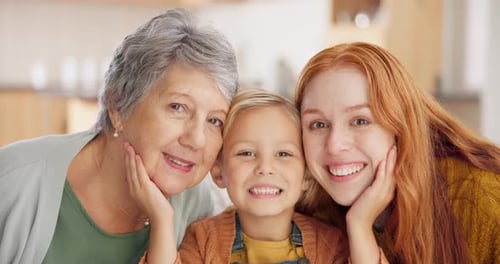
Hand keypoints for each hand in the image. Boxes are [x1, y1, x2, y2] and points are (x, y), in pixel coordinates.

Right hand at [125, 142, 176, 263]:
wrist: (161, 218)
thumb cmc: (159, 208)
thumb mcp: (153, 195)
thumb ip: (151, 187)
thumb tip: (154, 181)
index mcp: (134, 190)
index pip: (130, 173)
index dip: (128, 162)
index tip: (128, 152)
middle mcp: (134, 189)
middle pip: (129, 169)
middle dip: (127, 156)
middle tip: (126, 144)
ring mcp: (138, 188)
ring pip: (133, 169)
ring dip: (131, 157)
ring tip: (129, 146)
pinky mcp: (145, 187)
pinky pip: (140, 172)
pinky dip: (138, 163)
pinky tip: (137, 155)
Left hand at [346, 145, 396, 229]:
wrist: (359, 222)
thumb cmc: (362, 210)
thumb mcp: (370, 196)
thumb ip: (373, 188)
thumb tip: (371, 179)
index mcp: (388, 193)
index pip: (394, 174)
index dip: (394, 163)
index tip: (394, 151)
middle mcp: (388, 192)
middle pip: (394, 172)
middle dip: (395, 158)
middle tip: (396, 145)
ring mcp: (383, 193)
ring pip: (389, 173)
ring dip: (391, 160)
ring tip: (392, 148)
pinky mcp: (375, 194)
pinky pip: (381, 179)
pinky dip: (382, 170)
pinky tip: (383, 161)